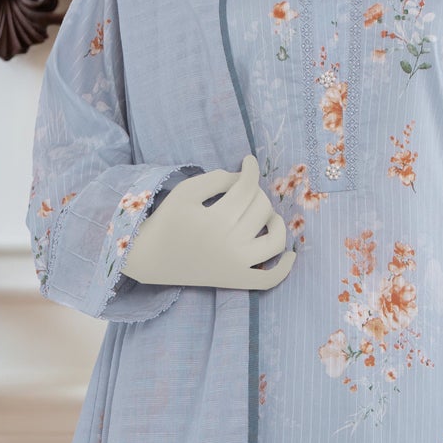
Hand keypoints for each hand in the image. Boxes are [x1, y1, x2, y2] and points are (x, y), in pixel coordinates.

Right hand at [122, 155, 294, 290]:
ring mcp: (237, 266)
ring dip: (276, 221)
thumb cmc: (168, 220)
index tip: (248, 162)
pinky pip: (270, 279)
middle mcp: (230, 244)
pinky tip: (291, 254)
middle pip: (262, 208)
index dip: (251, 169)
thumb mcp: (186, 191)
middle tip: (242, 191)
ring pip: (275, 240)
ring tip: (264, 215)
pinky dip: (285, 269)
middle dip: (256, 193)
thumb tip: (244, 178)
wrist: (151, 258)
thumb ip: (217, 179)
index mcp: (216, 220)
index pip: (246, 188)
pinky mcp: (237, 280)